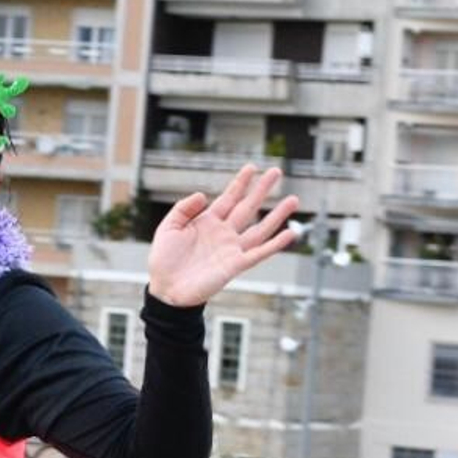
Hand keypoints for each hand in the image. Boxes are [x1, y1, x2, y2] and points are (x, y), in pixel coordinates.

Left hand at [146, 164, 298, 307]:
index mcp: (207, 222)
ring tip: (293, 200)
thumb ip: (183, 209)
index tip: (252, 167)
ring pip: (260, 228)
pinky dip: (275, 245)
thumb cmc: (164, 261)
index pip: (228, 198)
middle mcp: (223, 234)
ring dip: (277, 215)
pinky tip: (289, 234)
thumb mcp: (168, 228)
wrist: (166, 289)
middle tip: (276, 172)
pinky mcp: (235, 265)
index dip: (240, 183)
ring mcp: (231, 249)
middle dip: (262, 190)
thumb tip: (202, 194)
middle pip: (248, 207)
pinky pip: (259, 253)